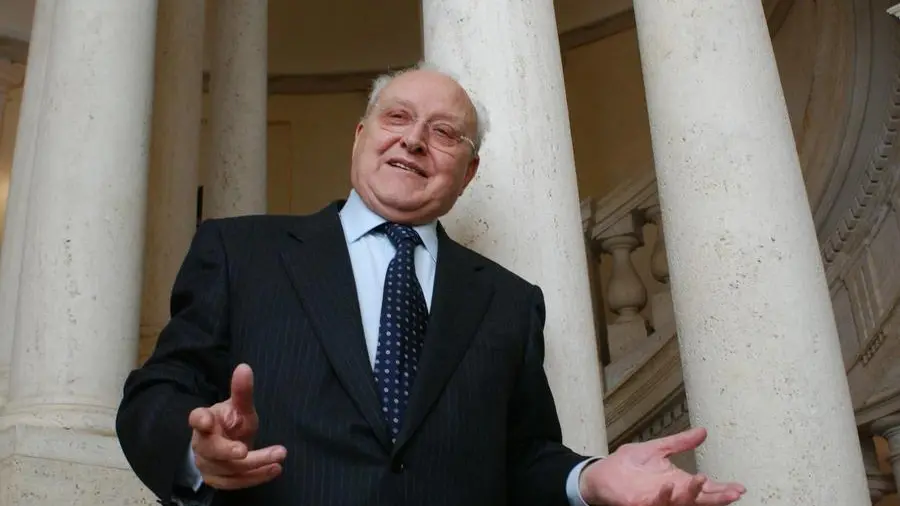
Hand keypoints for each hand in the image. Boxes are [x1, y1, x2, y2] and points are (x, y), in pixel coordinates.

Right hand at [188, 363, 286, 489]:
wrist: (226, 446)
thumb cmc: (231, 424)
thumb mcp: (239, 407)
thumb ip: (241, 391)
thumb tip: (245, 367)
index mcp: (204, 422)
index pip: (196, 419)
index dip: (200, 420)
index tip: (206, 421)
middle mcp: (202, 445)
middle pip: (212, 450)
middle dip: (229, 451)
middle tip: (246, 450)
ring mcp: (208, 465)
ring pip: (229, 469)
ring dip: (255, 465)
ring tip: (278, 457)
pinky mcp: (219, 480)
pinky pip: (237, 483)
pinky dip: (257, 477)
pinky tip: (275, 469)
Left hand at [580, 427, 744, 504]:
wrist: (602, 473)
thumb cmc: (628, 464)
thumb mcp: (658, 449)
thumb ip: (680, 442)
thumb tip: (703, 431)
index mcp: (678, 482)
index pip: (705, 488)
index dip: (722, 489)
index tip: (739, 488)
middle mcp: (672, 494)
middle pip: (699, 499)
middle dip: (716, 497)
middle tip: (732, 493)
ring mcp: (657, 501)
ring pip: (681, 503)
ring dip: (692, 495)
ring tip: (703, 480)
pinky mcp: (639, 504)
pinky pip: (655, 504)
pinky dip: (663, 497)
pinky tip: (669, 486)